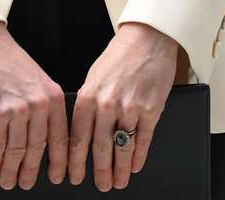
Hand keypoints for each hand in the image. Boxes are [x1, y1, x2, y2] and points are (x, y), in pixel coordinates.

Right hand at [0, 22, 68, 189]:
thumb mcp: (37, 79)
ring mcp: (17, 109)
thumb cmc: (7, 59)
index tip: (58, 176)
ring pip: (17, 150)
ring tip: (8, 180)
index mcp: (53, 96)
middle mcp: (39, 104)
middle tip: (27, 183)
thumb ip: (44, 105)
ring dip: (12, 169)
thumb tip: (43, 138)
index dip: (59, 162)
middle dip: (32, 170)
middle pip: (38, 148)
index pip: (61, 138)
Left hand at [68, 23, 177, 190]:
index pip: (77, 138)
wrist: (146, 39)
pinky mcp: (151, 109)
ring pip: (122, 147)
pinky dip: (139, 156)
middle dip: (100, 171)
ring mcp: (130, 108)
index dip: (75, 162)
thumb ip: (87, 104)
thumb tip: (82, 132)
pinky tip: (135, 166)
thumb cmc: (119, 57)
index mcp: (87, 97)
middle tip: (101, 186)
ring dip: (120, 169)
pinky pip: (143, 139)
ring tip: (118, 182)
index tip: (73, 176)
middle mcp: (106, 104)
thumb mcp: (93, 78)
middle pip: (100, 148)